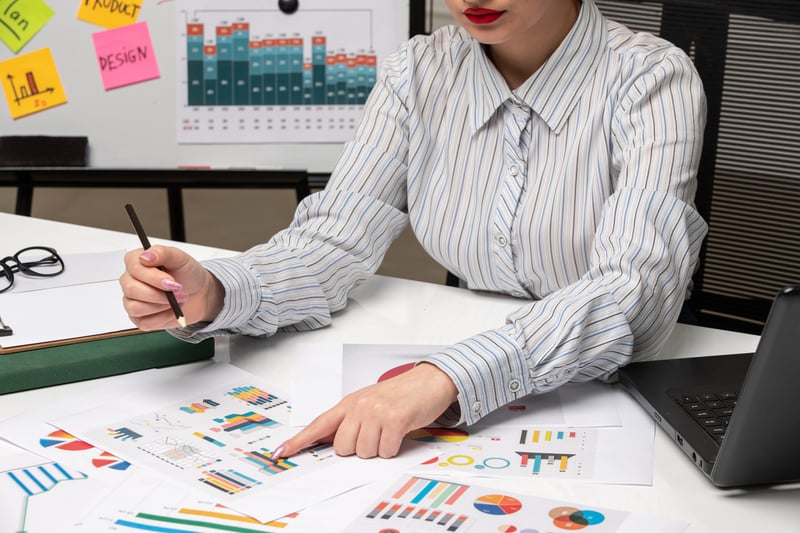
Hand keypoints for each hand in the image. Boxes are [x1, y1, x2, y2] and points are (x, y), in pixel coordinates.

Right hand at [119, 245, 223, 329]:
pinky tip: (172, 310)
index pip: (133, 267)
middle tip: (178, 291)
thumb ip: (163, 253)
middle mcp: (130, 280)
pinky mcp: (139, 318)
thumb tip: (146, 256)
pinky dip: (163, 317)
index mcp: (136, 261)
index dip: (152, 277)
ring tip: (178, 300)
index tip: (171, 281)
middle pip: (132, 289)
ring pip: (135, 307)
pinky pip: (144, 322)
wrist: (199, 293)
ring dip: (162, 306)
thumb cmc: (187, 273)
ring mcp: (132, 300)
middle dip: (159, 294)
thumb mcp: (180, 258)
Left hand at [274, 362, 457, 459]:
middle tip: (375, 435)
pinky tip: (399, 432)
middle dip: (359, 449)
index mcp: (349, 403)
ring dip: (378, 449)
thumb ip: (349, 421)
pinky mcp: (393, 419)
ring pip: (364, 451)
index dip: (299, 441)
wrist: (429, 382)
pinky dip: (393, 448)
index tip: (280, 453)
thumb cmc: (400, 396)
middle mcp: (359, 406)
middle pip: (342, 447)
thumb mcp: (369, 404)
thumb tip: (330, 443)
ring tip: (389, 432)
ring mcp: (375, 412)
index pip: (319, 424)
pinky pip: (385, 450)